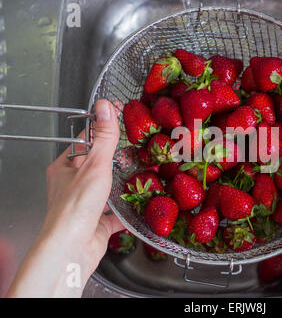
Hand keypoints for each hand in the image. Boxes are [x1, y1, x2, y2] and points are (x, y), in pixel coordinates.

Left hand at [7, 99, 123, 296]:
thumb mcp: (94, 165)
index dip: (101, 130)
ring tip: (143, 174)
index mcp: (64, 168)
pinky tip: (142, 206)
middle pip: (97, 166)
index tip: (119, 119)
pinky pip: (116, 214)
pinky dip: (128, 211)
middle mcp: (72, 186)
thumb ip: (104, 138)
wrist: (72, 248)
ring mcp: (85, 206)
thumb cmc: (75, 206)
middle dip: (116, 160)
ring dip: (123, 185)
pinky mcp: (97, 224)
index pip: (84, 142)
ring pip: (107, 190)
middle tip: (137, 149)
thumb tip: (105, 106)